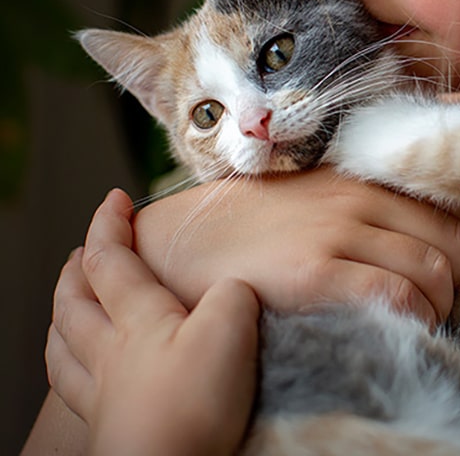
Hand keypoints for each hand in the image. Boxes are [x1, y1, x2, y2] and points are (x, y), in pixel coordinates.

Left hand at [46, 189, 260, 455]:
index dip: (108, 225)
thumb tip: (232, 289)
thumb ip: (231, 295)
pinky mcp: (106, 426)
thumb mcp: (231, 328)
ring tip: (67, 302)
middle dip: (77, 267)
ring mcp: (102, 390)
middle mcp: (110, 350)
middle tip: (83, 249)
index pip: (111, 260)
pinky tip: (76, 369)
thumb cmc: (194, 403)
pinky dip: (65, 365)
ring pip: (64, 342)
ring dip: (62, 312)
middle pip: (75, 299)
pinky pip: (70, 387)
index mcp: (137, 318)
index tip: (114, 198)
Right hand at [134, 167, 459, 325]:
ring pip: (433, 273)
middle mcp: (356, 200)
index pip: (447, 213)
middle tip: (433, 305)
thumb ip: (362, 200)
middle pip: (450, 245)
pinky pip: (395, 298)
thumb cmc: (250, 224)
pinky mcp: (315, 274)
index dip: (458, 251)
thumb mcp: (313, 192)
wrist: (180, 242)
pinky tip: (394, 331)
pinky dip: (412, 320)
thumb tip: (415, 221)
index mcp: (359, 180)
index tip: (445, 274)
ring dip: (438, 309)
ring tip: (415, 323)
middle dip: (454, 284)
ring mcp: (337, 235)